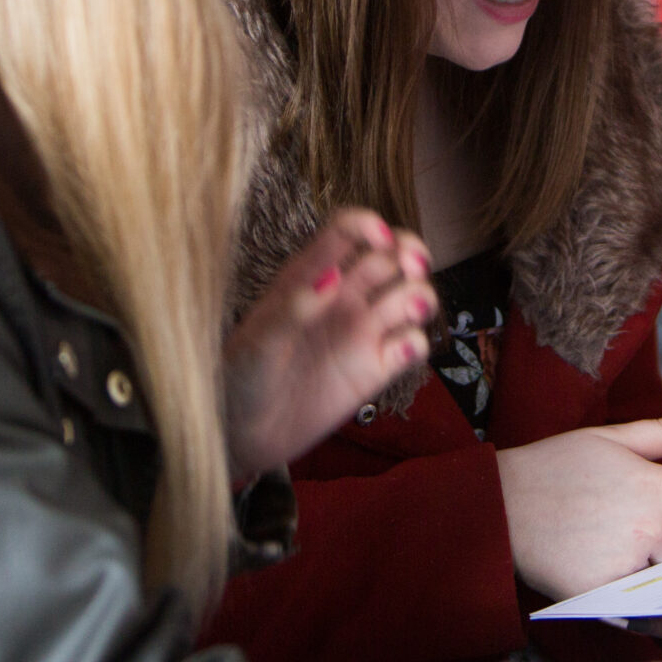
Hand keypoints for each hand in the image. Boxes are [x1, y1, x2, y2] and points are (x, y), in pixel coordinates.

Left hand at [222, 209, 431, 481]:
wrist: (241, 437)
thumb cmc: (239, 380)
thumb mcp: (256, 344)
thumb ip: (292, 310)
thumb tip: (332, 278)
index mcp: (309, 277)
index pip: (346, 232)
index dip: (368, 225)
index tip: (381, 236)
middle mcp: (342, 298)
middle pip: (390, 257)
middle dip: (410, 252)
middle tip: (414, 266)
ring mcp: (362, 333)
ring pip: (409, 297)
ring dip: (421, 294)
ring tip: (412, 309)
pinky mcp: (375, 370)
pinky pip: (411, 346)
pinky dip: (417, 343)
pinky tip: (402, 352)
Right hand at [495, 410, 661, 599]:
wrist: (497, 507)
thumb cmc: (553, 469)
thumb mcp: (610, 439)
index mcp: (659, 489)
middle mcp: (651, 531)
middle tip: (647, 523)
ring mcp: (630, 567)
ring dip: (656, 566)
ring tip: (608, 538)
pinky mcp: (606, 597)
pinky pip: (641, 603)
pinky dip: (634, 590)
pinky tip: (601, 562)